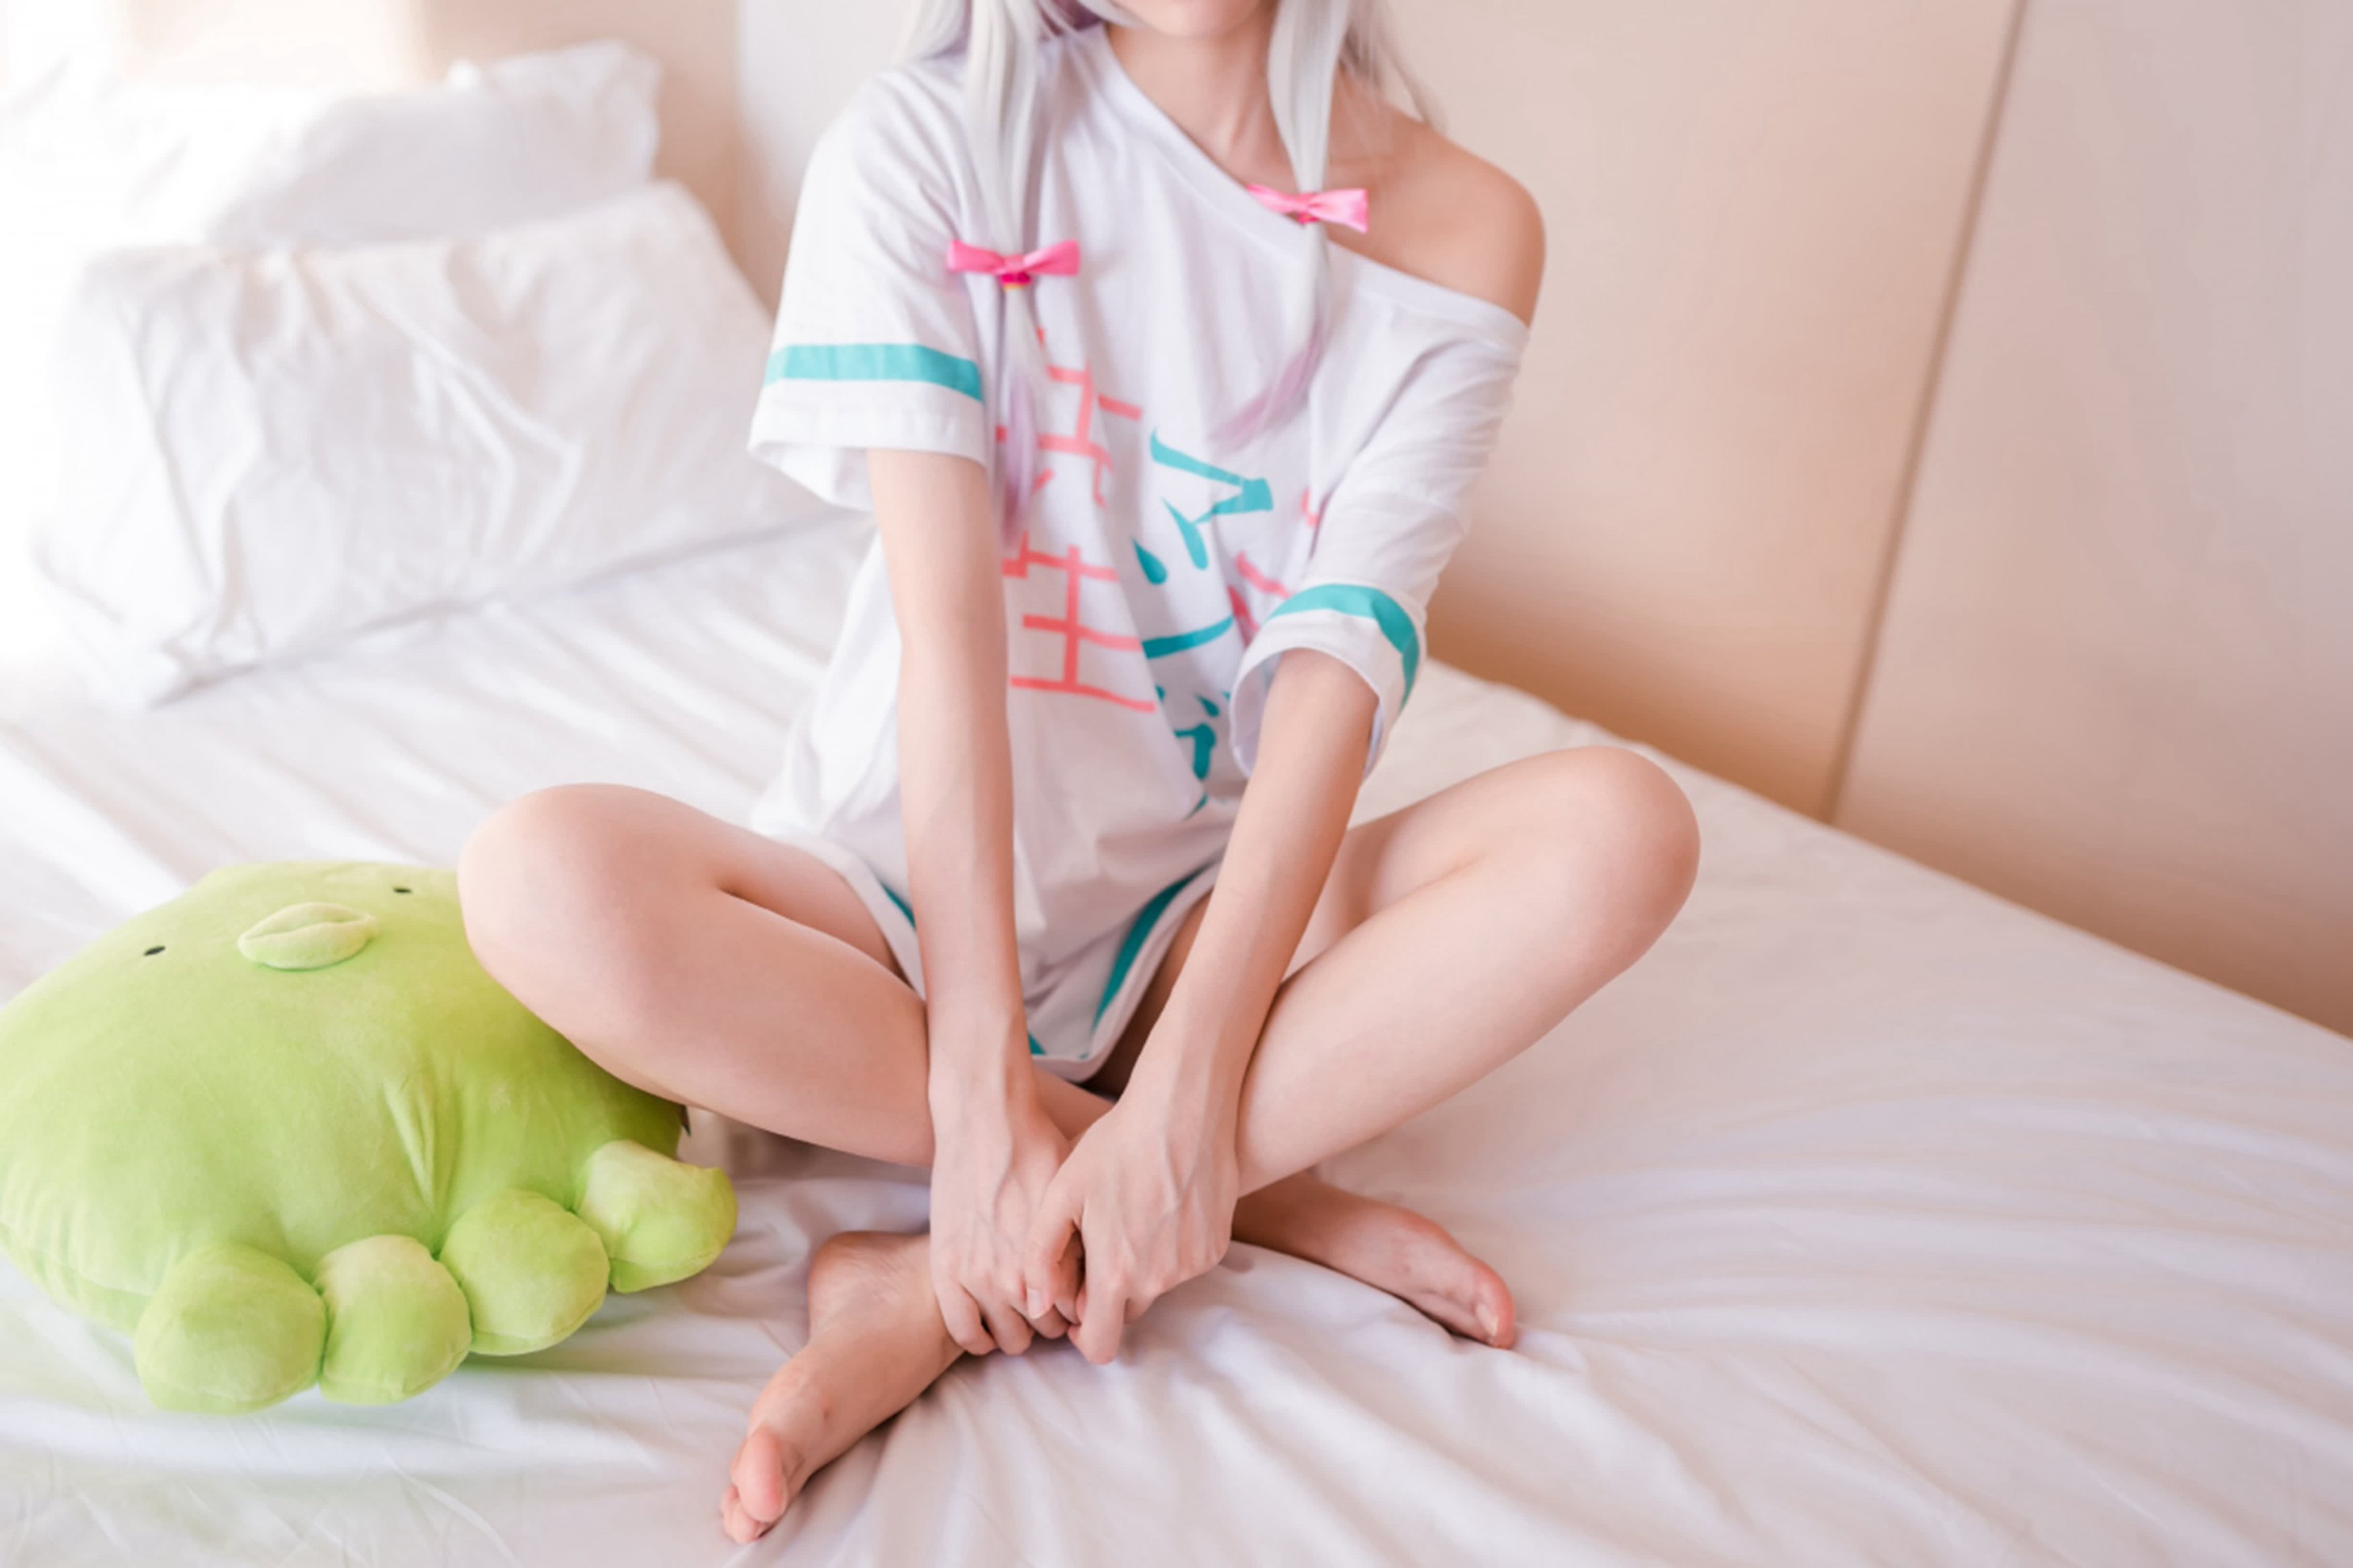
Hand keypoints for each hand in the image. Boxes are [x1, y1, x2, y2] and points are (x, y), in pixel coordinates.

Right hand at [928, 1065, 1067, 1356]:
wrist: (985, 1119)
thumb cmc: (1037, 1150)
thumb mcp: (1073, 1201)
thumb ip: (1079, 1250)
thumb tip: (1089, 1285)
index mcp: (1054, 1262)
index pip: (1077, 1313)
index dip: (1080, 1306)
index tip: (1075, 1297)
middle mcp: (1018, 1279)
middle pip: (1046, 1329)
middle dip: (1053, 1320)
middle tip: (1050, 1302)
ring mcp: (978, 1278)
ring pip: (1009, 1339)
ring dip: (1018, 1330)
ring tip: (1021, 1311)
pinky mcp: (945, 1271)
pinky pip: (963, 1331)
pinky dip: (979, 1338)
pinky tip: (989, 1327)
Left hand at [1022, 1082, 1240, 1363]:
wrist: (1183, 1110)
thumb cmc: (1115, 1146)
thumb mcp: (1062, 1193)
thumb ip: (1041, 1256)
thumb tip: (1037, 1306)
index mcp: (1115, 1275)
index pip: (1099, 1344)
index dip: (1082, 1333)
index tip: (1076, 1303)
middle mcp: (1159, 1281)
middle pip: (1127, 1311)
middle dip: (1110, 1291)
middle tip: (1100, 1240)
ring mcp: (1191, 1265)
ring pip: (1156, 1285)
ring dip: (1140, 1266)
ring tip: (1131, 1211)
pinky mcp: (1215, 1248)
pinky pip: (1184, 1263)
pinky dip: (1170, 1248)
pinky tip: (1161, 1204)